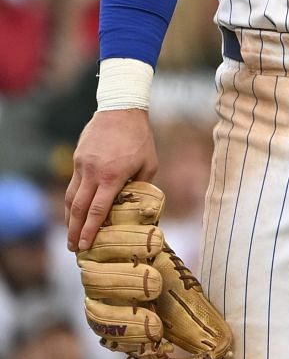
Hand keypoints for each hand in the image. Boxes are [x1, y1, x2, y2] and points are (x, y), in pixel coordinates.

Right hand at [66, 108, 157, 250]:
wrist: (121, 110)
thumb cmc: (140, 139)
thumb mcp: (149, 163)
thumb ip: (141, 185)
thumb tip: (137, 205)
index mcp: (113, 176)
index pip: (98, 210)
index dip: (90, 230)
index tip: (85, 245)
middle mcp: (93, 173)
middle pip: (78, 208)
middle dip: (74, 231)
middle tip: (73, 248)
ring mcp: (82, 166)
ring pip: (70, 198)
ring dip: (69, 219)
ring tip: (70, 235)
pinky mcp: (77, 159)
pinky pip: (72, 185)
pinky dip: (71, 201)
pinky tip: (73, 211)